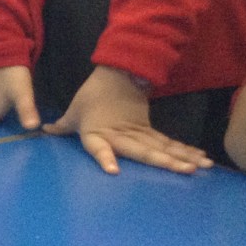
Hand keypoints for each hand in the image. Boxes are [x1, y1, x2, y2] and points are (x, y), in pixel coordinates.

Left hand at [43, 65, 211, 174]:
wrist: (117, 74)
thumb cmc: (92, 96)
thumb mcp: (74, 112)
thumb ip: (62, 126)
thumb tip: (44, 130)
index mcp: (96, 133)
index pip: (99, 147)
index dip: (105, 157)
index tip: (113, 170)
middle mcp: (120, 135)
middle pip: (143, 150)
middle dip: (163, 161)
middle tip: (183, 171)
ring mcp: (139, 133)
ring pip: (162, 147)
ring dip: (181, 157)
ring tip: (199, 168)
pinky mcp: (149, 130)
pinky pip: (168, 143)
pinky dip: (184, 151)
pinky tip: (200, 161)